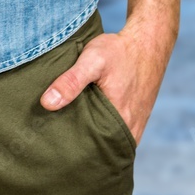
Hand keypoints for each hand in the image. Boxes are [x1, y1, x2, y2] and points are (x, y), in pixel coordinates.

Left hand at [40, 20, 175, 145]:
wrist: (148, 42)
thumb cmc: (120, 51)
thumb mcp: (92, 60)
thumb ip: (71, 81)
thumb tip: (46, 103)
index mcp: (120, 121)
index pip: (92, 151)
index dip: (73, 152)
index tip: (53, 151)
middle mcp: (129, 129)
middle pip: (100, 150)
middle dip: (80, 151)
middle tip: (55, 148)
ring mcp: (134, 126)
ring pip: (109, 144)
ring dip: (93, 143)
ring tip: (68, 141)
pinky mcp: (136, 120)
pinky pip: (117, 136)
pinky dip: (104, 134)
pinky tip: (87, 127)